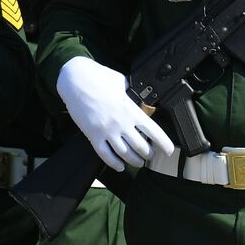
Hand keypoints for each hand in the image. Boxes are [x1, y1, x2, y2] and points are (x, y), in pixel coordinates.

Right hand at [56, 56, 175, 171]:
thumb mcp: (123, 82)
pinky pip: (105, 155)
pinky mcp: (93, 136)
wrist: (76, 80)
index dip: (164, 143)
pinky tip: (119, 166)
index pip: (154, 131)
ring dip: (134, 161)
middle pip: (141, 146)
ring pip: (125, 154)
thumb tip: (137, 96)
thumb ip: (131, 93)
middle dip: (148, 154)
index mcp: (132, 110)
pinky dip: (114, 163)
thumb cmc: (99, 78)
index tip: (169, 150)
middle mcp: (122, 123)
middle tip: (150, 155)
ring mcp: (107, 131)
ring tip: (138, 162)